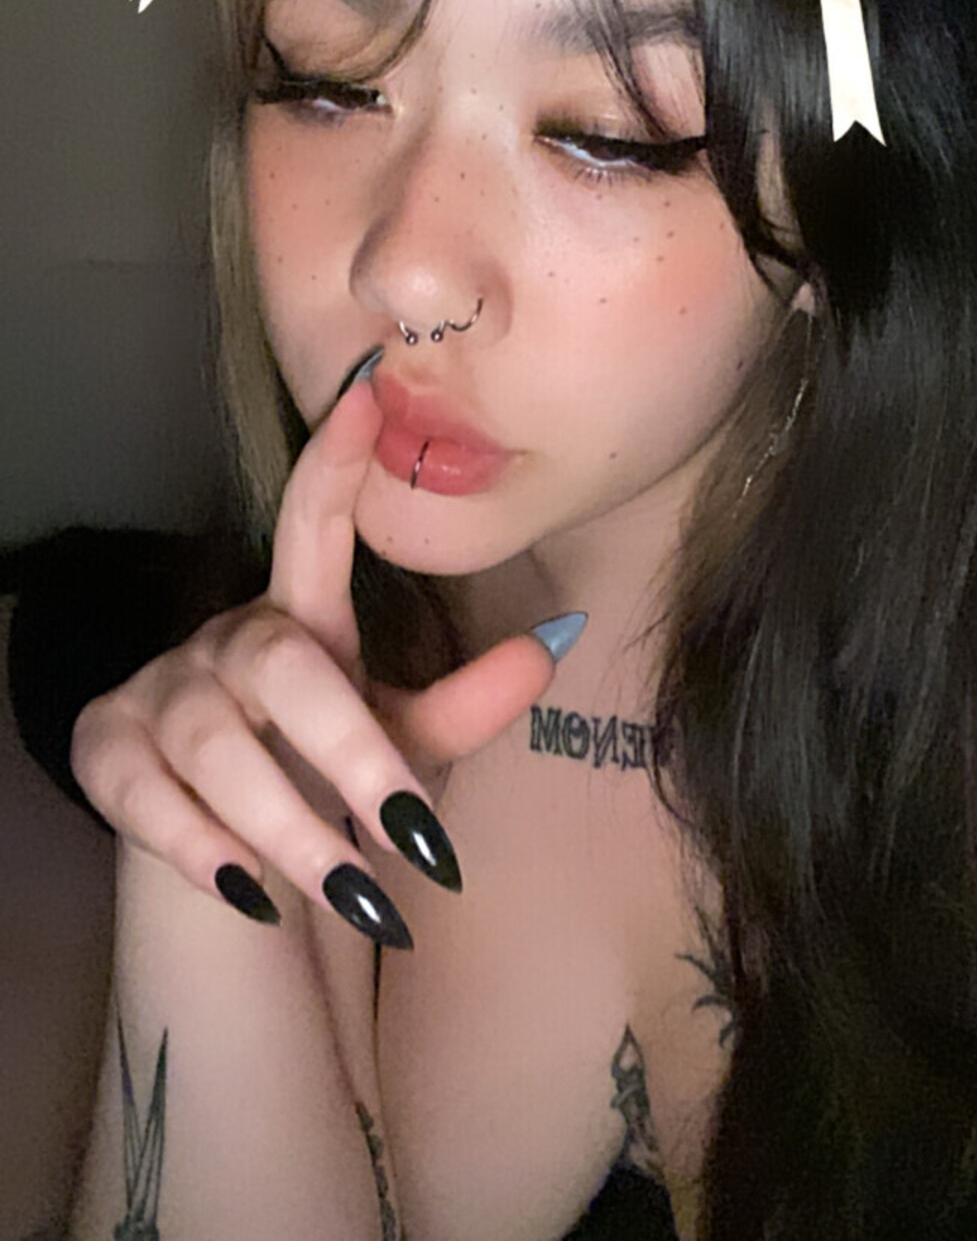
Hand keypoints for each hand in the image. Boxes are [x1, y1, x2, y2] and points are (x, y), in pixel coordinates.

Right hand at [70, 366, 564, 945]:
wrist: (237, 881)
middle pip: (279, 665)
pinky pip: (146, 792)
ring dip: (289, 827)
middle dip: (349, 752)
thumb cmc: (330, 790)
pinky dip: (201, 847)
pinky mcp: (108, 752)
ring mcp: (160, 693)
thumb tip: (556, 641)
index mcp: (300, 621)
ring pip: (216, 745)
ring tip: (353, 892)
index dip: (334, 464)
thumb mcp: (405, 750)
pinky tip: (250, 891)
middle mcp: (227, 642)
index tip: (365, 396)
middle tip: (411, 833)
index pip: (313, 526)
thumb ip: (465, 705)